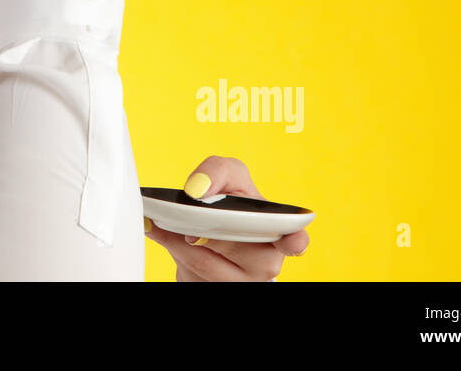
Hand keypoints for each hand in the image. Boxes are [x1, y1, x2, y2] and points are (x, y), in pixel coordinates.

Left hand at [143, 156, 310, 281]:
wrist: (210, 231)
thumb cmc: (230, 202)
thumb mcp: (230, 177)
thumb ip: (218, 171)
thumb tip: (197, 190)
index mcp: (279, 234)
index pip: (295, 242)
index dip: (294, 241)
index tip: (292, 239)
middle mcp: (265, 264)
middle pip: (228, 242)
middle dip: (200, 223)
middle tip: (183, 211)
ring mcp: (240, 282)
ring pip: (201, 261)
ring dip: (176, 237)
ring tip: (165, 219)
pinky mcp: (209, 288)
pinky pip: (186, 273)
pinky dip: (170, 248)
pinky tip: (167, 235)